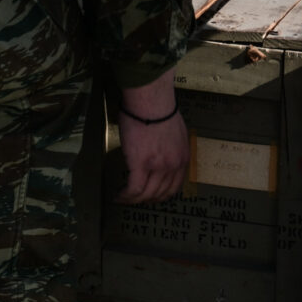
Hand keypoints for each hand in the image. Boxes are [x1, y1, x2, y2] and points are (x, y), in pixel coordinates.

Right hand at [117, 69, 186, 204]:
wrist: (151, 101)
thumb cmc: (159, 108)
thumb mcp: (175, 131)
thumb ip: (171, 145)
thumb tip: (160, 148)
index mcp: (182, 157)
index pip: (174, 186)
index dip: (161, 195)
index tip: (151, 196)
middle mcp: (173, 166)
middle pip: (160, 194)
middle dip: (147, 200)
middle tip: (135, 199)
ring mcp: (158, 167)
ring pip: (146, 194)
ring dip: (133, 200)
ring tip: (123, 199)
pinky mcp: (140, 164)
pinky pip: (133, 189)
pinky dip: (125, 196)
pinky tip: (118, 196)